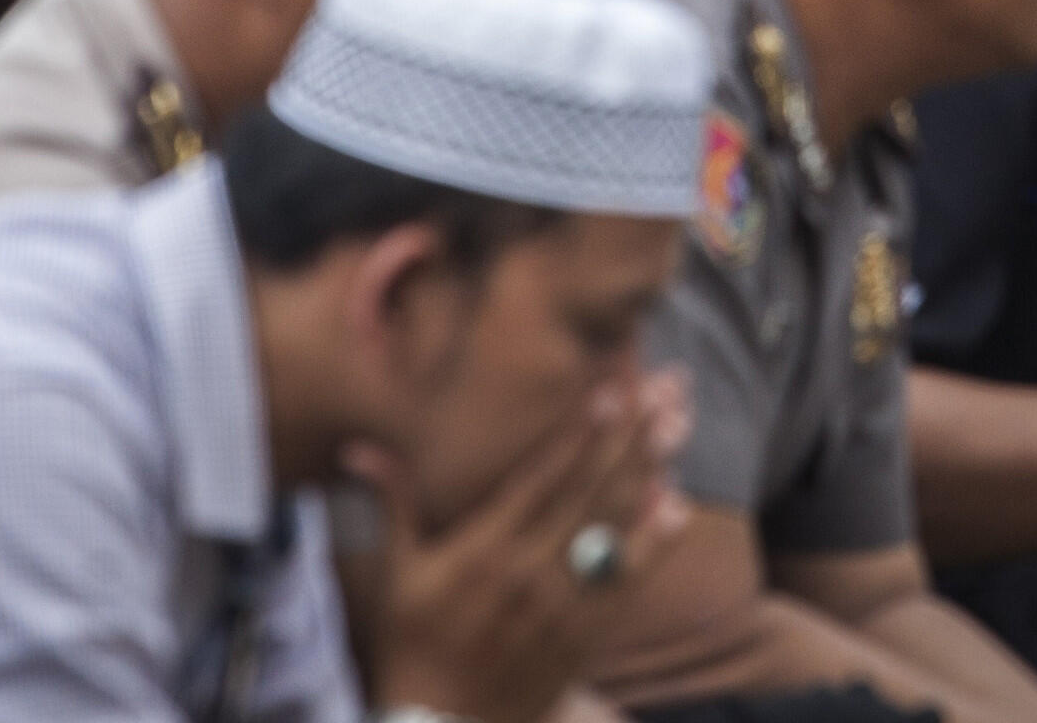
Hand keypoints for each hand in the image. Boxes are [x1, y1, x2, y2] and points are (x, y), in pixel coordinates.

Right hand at [356, 368, 690, 722]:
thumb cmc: (411, 645)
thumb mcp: (397, 572)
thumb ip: (393, 501)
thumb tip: (359, 449)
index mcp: (484, 549)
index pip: (542, 479)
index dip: (579, 436)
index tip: (610, 394)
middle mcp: (527, 572)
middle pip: (590, 493)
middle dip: (629, 438)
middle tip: (663, 390)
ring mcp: (560, 606)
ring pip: (615, 529)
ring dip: (650, 475)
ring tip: (677, 428)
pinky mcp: (582, 638)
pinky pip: (625, 584)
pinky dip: (653, 546)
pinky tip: (677, 508)